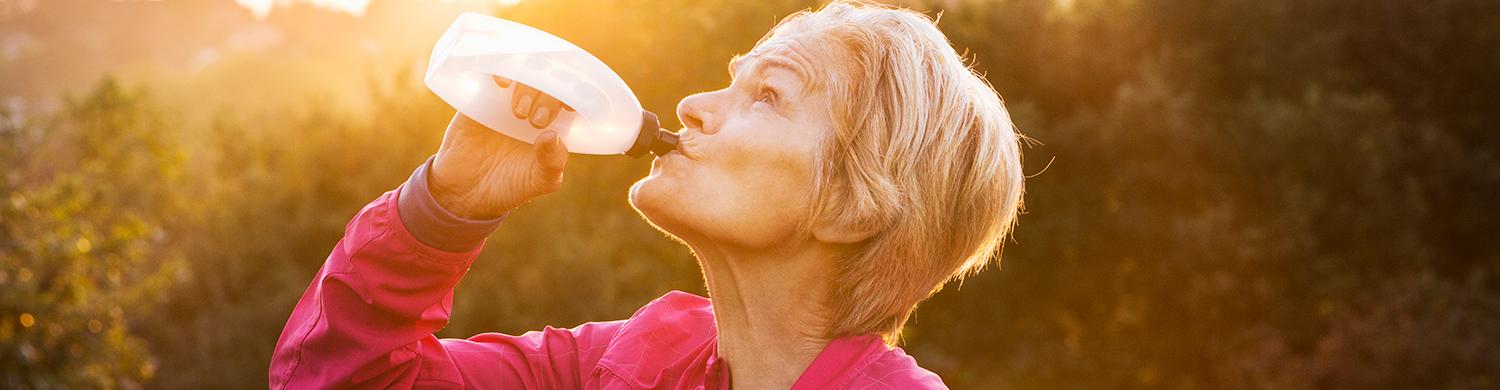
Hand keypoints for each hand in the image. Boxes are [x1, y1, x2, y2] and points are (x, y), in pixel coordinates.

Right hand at [429, 76, 571, 218]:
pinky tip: (502, 83)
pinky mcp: (483, 96)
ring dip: (528, 87)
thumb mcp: (538, 181)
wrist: (464, 191)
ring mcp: (509, 100)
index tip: (570, 106)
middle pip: (551, 84)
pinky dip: (501, 69)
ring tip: (517, 112)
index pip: (573, 99)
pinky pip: (495, 72)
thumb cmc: (509, 186)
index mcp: (556, 124)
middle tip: (536, 120)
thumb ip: (551, 163)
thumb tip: (553, 136)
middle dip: (549, 97)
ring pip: (526, 74)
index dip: (577, 94)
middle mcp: (535, 107)